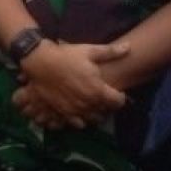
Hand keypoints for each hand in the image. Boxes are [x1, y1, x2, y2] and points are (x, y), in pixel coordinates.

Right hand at [16, 41, 130, 128]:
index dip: (120, 97)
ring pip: (93, 119)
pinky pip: (78, 123)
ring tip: (92, 104)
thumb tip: (130, 47)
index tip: (116, 91)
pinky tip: (79, 110)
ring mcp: (75, 109)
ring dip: (95, 113)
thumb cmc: (66, 55)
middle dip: (107, 105)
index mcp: (98, 90)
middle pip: (106, 111)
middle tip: (103, 96)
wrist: (40, 61)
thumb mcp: (89, 50)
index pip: (118, 102)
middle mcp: (89, 103)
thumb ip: (111, 52)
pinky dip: (82, 119)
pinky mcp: (63, 112)